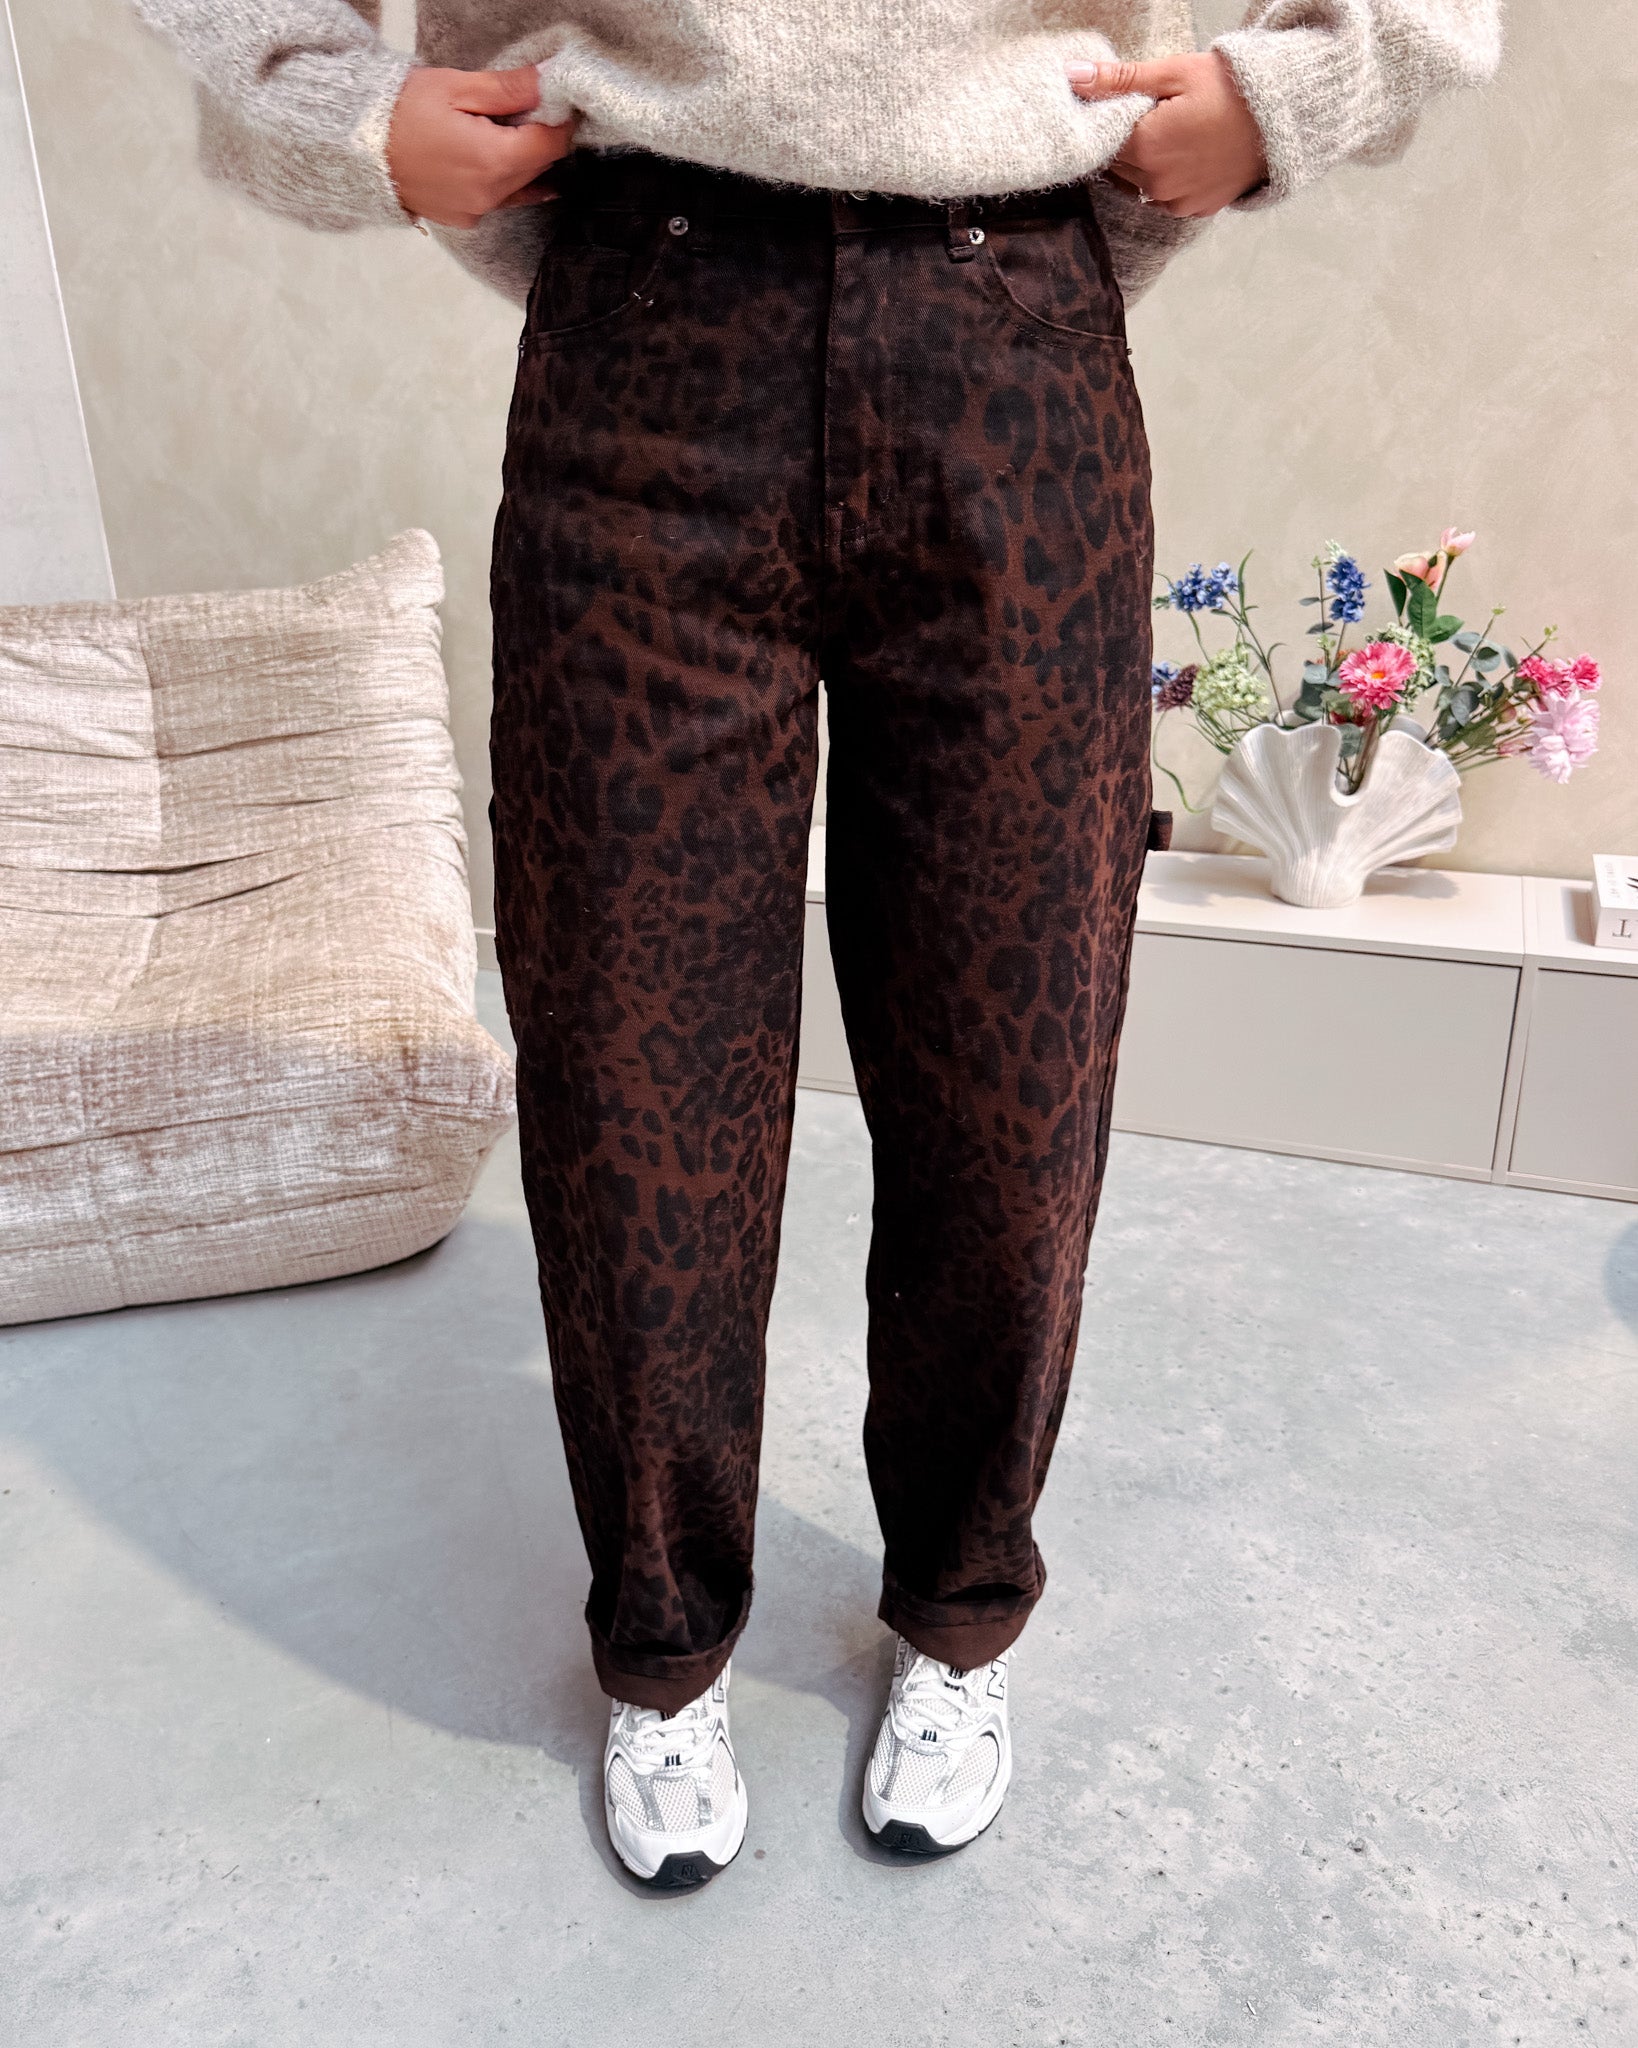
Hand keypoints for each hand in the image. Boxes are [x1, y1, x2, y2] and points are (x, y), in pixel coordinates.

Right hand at [386, 66, 576, 228]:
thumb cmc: (398, 112)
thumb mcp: (456, 88)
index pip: (552, 144)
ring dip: (521, 159)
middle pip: (539, 166)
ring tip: (500, 130)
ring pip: (521, 184)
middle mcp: (490, 195)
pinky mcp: (463, 218)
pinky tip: (495, 159)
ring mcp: (476, 211)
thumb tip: (549, 82)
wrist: (355, 147)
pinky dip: (503, 179)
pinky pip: (499, 199)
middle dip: (539, 137)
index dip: (559, 120)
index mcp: (493, 161)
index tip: (556, 101)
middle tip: (525, 108)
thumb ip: (508, 89)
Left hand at [1067, 53, 1266, 217]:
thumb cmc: (1230, 89)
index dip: (1108, 123)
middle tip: (1150, 116)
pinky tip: (1184, 155)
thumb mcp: (1173, 74)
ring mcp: (1175, 202)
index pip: (1102, 142)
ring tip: (1169, 134)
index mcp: (1146, 149)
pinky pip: (1163, 198)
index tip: (1122, 106)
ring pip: (1137, 185)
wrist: (1282, 117)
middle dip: (1125, 143)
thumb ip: (1119, 80)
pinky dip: (1164, 180)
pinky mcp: (1193, 210)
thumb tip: (1072, 78)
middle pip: (1118, 166)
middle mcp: (1155, 185)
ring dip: (1143, 163)